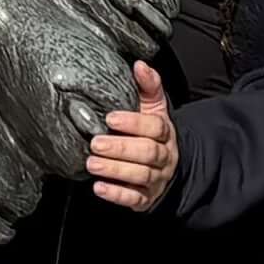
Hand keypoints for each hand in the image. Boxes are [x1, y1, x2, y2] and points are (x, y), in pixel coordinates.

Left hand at [82, 62, 178, 213]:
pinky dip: (117, 194)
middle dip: (120, 148)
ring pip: (140, 176)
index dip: (133, 122)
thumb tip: (140, 64)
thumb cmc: (152, 133)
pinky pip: (135, 199)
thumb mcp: (154, 108)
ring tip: (92, 164)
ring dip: (115, 170)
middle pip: (147, 152)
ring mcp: (157, 179)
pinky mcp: (147, 198)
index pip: (155, 127)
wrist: (170, 167)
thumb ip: (148, 86)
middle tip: (95, 143)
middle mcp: (164, 156)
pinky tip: (99, 187)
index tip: (110, 118)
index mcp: (165, 132)